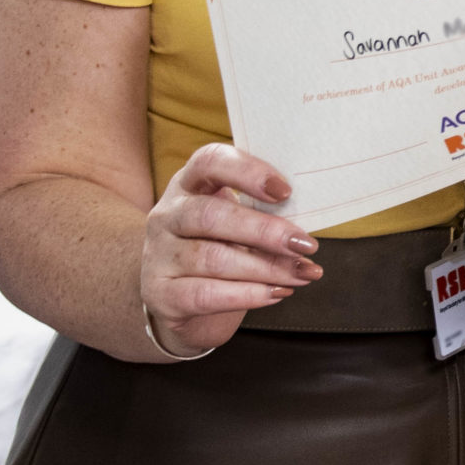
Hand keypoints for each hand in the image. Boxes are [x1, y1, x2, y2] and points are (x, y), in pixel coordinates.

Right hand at [141, 144, 319, 356]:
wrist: (181, 302)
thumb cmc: (220, 251)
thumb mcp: (236, 225)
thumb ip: (262, 216)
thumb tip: (305, 231)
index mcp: (190, 184)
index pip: (210, 162)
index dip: (247, 172)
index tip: (285, 192)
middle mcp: (167, 214)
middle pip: (211, 215)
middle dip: (264, 231)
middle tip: (305, 244)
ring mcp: (159, 255)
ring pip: (212, 258)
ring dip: (265, 268)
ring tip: (302, 274)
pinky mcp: (161, 294)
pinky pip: (205, 294)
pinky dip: (246, 295)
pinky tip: (277, 294)